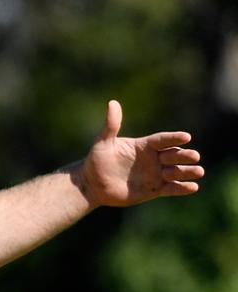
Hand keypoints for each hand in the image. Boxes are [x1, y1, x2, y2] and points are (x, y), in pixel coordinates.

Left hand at [80, 100, 203, 207]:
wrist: (93, 184)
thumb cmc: (97, 161)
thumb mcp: (103, 142)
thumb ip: (111, 125)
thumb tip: (113, 102)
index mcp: (144, 146)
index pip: (162, 140)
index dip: (173, 138)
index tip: (186, 137)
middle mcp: (153, 158)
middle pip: (173, 155)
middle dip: (184, 155)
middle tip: (194, 156)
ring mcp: (155, 174)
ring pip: (175, 172)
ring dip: (187, 171)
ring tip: (198, 171)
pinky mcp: (155, 189)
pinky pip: (171, 188)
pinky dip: (182, 188)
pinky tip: (193, 187)